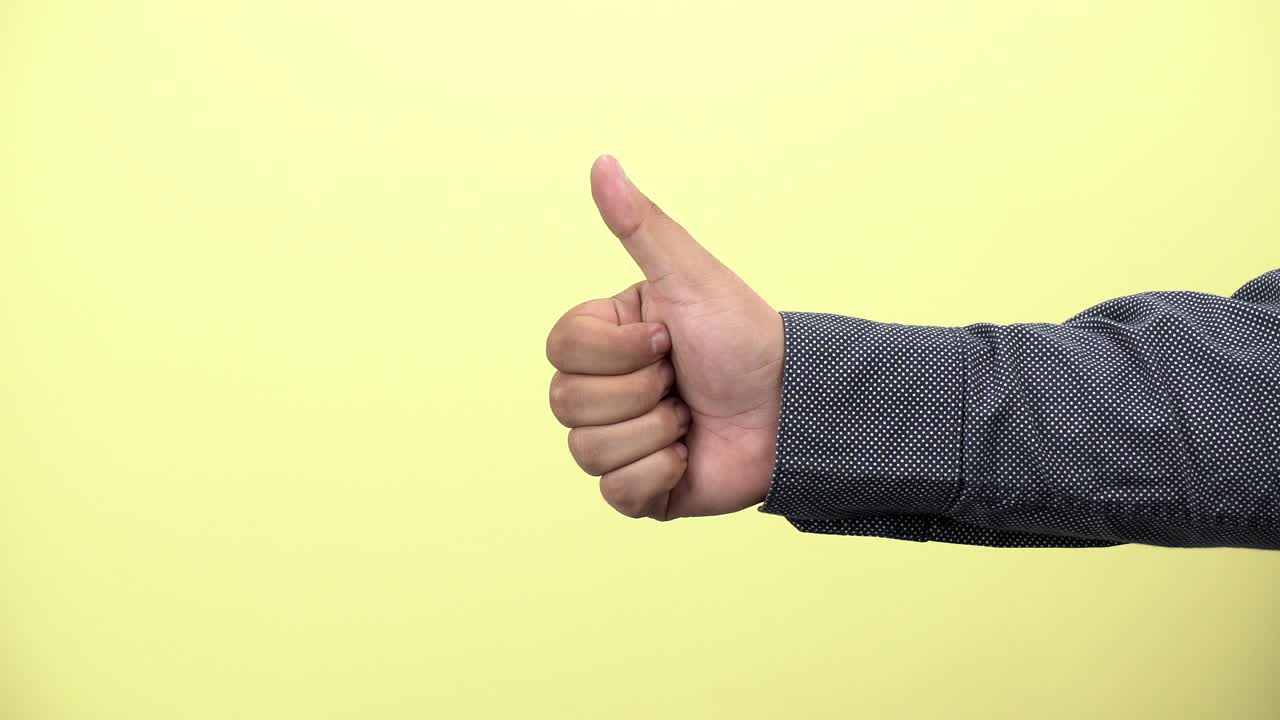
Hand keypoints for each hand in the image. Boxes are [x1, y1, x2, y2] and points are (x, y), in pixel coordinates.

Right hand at [546, 155, 783, 520]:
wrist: (793, 407)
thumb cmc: (744, 337)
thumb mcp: (691, 277)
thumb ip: (641, 225)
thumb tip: (602, 161)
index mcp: (603, 341)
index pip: (560, 351)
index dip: (618, 351)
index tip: (668, 338)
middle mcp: (601, 391)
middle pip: (566, 404)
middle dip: (640, 392)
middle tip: (682, 381)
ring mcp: (616, 442)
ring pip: (588, 451)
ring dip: (655, 433)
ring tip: (689, 418)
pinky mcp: (638, 491)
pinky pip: (616, 493)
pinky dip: (660, 475)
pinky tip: (689, 456)